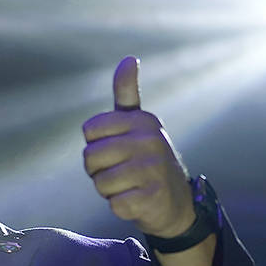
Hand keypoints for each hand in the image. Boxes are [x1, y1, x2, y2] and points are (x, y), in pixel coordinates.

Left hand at [82, 56, 194, 237]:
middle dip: (98, 171)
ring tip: (130, 187)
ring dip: (109, 191)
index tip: (116, 151)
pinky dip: (120, 207)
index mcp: (143, 120)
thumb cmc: (147, 161)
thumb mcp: (138, 125)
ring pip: (101, 183)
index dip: (95, 145)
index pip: (89, 131)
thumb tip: (129, 58)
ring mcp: (154, 169)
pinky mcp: (153, 197)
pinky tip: (137, 201)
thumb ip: (127, 93)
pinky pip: (114, 204)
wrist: (176, 203)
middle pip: (90, 157)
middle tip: (122, 173)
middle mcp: (151, 140)